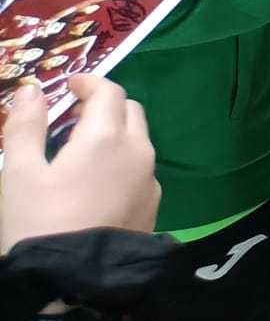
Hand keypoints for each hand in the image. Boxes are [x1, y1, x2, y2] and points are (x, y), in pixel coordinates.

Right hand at [1, 76, 158, 254]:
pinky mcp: (153, 206)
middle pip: (130, 111)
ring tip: (82, 152)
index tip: (70, 85)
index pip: (109, 92)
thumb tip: (33, 90)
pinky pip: (141, 170)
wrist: (72, 283)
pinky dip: (122, 162)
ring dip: (116, 134)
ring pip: (139, 141)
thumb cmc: (39, 223)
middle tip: (73, 119)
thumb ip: (26, 126)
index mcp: (107, 137)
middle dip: (104, 106)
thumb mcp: (19, 174)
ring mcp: (150, 180)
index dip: (89, 82)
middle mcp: (138, 152)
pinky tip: (98, 184)